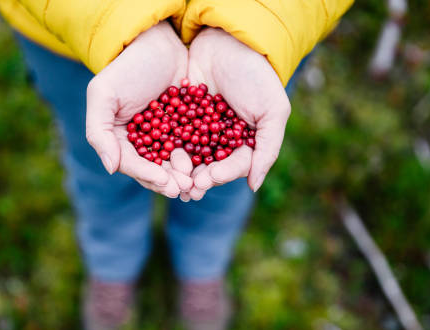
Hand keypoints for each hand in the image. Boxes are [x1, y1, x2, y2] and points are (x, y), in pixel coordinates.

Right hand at [86, 22, 192, 197]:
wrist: (158, 42)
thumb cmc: (127, 67)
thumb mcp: (104, 95)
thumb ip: (99, 132)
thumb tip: (110, 168)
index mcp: (120, 140)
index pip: (132, 165)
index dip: (148, 176)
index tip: (164, 182)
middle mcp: (143, 143)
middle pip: (155, 170)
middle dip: (169, 182)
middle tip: (185, 188)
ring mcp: (166, 138)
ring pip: (175, 164)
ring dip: (185, 176)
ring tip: (196, 182)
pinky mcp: (187, 129)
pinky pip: (194, 149)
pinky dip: (200, 160)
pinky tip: (209, 167)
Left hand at [181, 27, 290, 200]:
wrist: (228, 40)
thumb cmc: (257, 75)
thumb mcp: (272, 111)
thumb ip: (267, 148)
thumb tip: (254, 186)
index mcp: (245, 142)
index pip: (233, 165)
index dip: (221, 174)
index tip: (208, 178)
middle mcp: (221, 139)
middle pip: (208, 166)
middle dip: (196, 178)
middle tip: (185, 188)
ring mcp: (199, 128)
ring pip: (188, 155)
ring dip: (179, 169)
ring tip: (169, 178)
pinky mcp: (179, 116)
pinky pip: (172, 134)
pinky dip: (165, 145)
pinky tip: (156, 156)